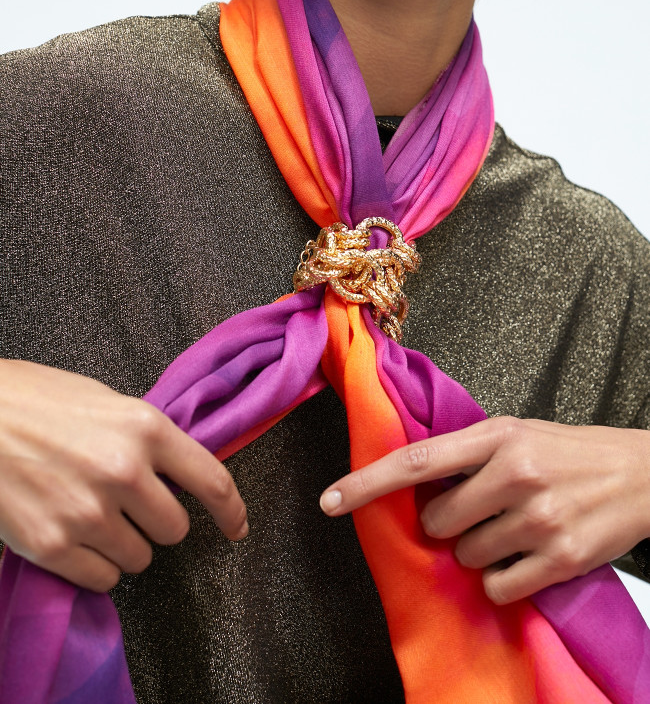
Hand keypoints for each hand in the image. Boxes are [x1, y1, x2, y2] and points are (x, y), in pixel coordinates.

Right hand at [0, 359, 247, 591]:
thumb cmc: (35, 400)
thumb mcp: (106, 403)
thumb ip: (146, 439)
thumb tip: (174, 473)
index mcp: (145, 428)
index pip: (212, 480)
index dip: (232, 511)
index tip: (237, 528)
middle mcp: (125, 471)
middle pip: (175, 528)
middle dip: (157, 521)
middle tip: (127, 504)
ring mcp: (88, 512)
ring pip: (141, 557)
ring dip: (124, 544)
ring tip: (90, 514)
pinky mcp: (52, 545)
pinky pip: (102, 578)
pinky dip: (93, 565)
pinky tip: (72, 535)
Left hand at [319, 416, 649, 603]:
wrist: (641, 473)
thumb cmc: (570, 451)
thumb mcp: (517, 432)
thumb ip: (467, 451)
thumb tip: (413, 483)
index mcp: (497, 435)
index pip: (417, 459)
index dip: (368, 482)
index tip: (331, 499)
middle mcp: (515, 472)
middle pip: (439, 521)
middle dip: (447, 525)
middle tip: (478, 512)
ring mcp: (539, 517)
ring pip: (467, 555)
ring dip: (479, 551)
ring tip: (512, 529)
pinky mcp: (561, 557)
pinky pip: (499, 585)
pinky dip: (503, 579)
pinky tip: (527, 556)